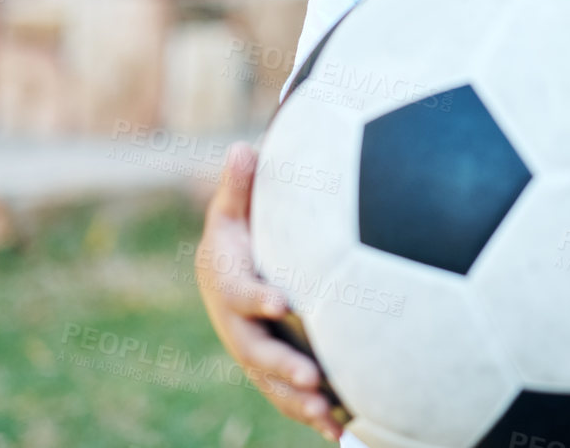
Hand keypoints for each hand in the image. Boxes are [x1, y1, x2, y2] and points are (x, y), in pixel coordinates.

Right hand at [196, 142, 343, 441]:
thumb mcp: (234, 205)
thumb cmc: (240, 228)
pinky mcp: (273, 367)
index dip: (255, 298)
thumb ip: (240, 186)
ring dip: (298, 402)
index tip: (279, 302)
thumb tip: (241, 150)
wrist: (232, 264)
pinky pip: (290, 395)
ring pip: (271, 382)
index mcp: (224, 280)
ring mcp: (253, 348)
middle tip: (312, 377)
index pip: (236, 291)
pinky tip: (345, 432)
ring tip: (330, 415)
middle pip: (253, 350)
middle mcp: (234, 322)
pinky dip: (311, 414)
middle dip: (281, 366)